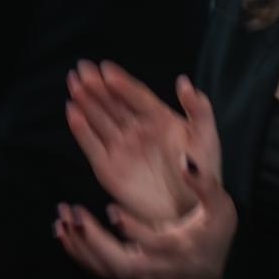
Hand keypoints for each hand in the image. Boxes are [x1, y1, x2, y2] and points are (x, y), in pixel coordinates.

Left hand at [54, 153, 236, 278]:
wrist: (215, 274)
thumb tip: (186, 161)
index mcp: (177, 247)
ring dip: (80, 246)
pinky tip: (64, 234)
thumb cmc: (215, 234)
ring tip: (61, 221)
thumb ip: (204, 183)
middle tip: (73, 213)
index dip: (130, 228)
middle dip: (93, 239)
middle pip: (119, 262)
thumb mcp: (220, 206)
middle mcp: (155, 267)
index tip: (111, 208)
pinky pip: (100, 271)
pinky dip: (79, 254)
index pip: (152, 243)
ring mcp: (140, 277)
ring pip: (105, 269)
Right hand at [66, 62, 220, 222]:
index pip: (135, 95)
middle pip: (113, 103)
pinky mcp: (109, 168)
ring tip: (74, 84)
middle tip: (82, 68)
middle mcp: (136, 130)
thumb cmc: (202, 173)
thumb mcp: (206, 137)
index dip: (121, 82)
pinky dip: (81, 130)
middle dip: (97, 86)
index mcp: (158, 118)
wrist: (189, 210)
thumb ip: (198, 109)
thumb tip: (184, 81)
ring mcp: (121, 148)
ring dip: (86, 102)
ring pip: (99, 119)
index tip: (106, 68)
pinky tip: (72, 113)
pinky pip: (92, 146)